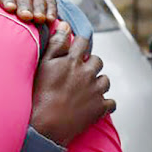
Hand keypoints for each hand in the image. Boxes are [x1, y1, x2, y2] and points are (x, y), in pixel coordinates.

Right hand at [30, 23, 113, 146]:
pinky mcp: (100, 108)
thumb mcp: (43, 65)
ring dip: (98, 82)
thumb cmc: (41, 95)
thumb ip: (56, 44)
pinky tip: (94, 105)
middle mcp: (87, 73)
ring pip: (105, 80)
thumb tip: (65, 25)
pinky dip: (104, 103)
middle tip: (78, 73)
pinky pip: (111, 103)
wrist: (45, 126)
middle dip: (90, 64)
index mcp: (73, 61)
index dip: (79, 46)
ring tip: (86, 89)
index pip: (83, 43)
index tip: (75, 52)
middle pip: (97, 61)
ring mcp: (95, 91)